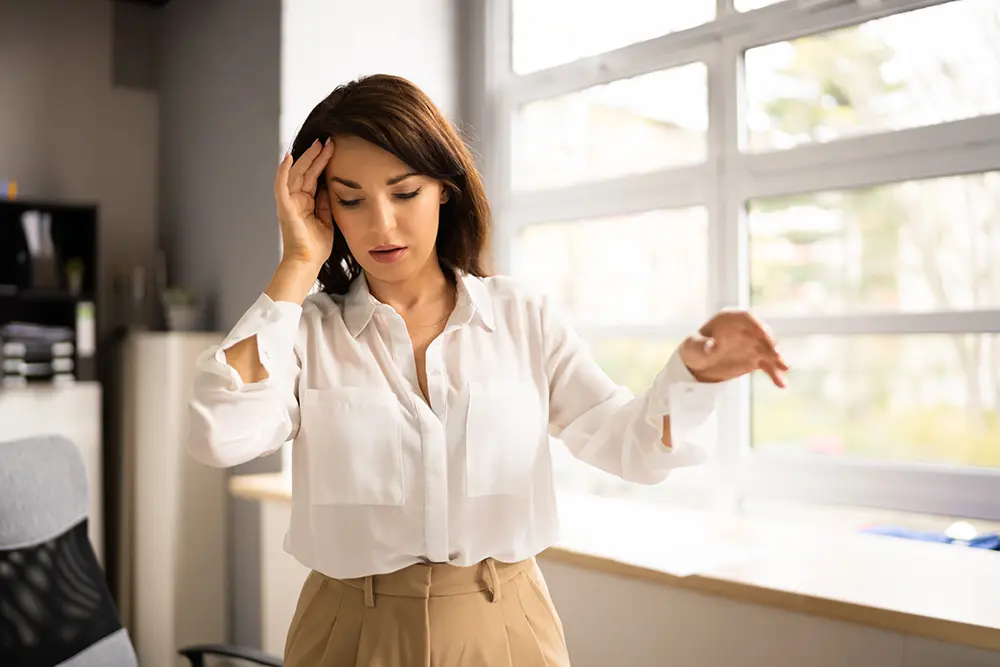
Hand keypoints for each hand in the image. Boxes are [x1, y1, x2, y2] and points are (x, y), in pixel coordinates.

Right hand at [274, 138, 335, 269]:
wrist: (308, 262)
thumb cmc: (317, 246)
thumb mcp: (327, 219)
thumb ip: (327, 202)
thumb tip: (331, 184)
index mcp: (306, 202)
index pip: (314, 177)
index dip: (322, 162)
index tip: (333, 149)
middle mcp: (296, 199)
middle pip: (306, 171)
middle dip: (316, 155)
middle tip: (328, 141)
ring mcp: (289, 202)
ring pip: (296, 174)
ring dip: (306, 158)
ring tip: (317, 144)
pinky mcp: (284, 207)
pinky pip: (281, 185)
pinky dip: (283, 171)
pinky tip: (289, 157)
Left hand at [679, 309, 788, 387]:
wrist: (698, 364)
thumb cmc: (694, 349)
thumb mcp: (693, 347)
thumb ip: (702, 346)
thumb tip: (713, 347)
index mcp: (729, 318)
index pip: (747, 317)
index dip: (756, 324)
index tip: (763, 333)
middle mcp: (745, 329)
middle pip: (762, 333)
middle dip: (770, 343)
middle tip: (776, 355)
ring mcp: (752, 343)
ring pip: (768, 350)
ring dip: (776, 359)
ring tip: (784, 369)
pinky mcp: (755, 358)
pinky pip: (767, 365)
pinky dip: (774, 374)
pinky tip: (781, 385)